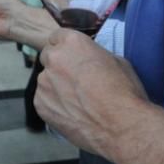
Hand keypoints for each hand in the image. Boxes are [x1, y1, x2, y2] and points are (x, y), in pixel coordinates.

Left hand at [35, 29, 146, 154]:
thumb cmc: (123, 92)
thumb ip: (94, 56)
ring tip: (77, 101)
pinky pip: (43, 100)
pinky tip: (72, 113)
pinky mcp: (40, 105)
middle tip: (76, 80)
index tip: (73, 57)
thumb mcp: (116, 60)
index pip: (58, 37)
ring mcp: (44, 82)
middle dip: (59, 65)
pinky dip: (54, 104)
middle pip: (48, 57)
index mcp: (72, 42)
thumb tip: (90, 61)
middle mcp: (53, 58)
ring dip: (56, 86)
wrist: (120, 126)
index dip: (66, 47)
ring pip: (46, 80)